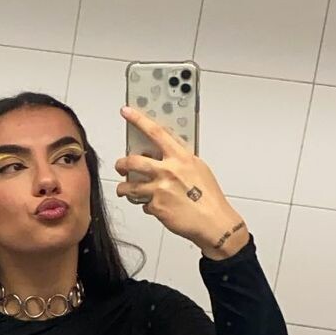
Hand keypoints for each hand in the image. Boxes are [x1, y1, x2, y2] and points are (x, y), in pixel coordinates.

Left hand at [116, 108, 246, 256]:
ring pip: (129, 186)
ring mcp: (160, 189)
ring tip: (126, 190)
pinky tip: (156, 207)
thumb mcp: (198, 169)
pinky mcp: (156, 207)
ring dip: (124, 188)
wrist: (214, 223)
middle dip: (121, 164)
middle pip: (132, 161)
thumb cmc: (209, 197)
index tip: (127, 112)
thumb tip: (165, 154)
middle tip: (121, 166)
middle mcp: (168, 171)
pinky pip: (143, 205)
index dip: (138, 120)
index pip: (156, 132)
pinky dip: (147, 206)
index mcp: (181, 157)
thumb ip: (180, 160)